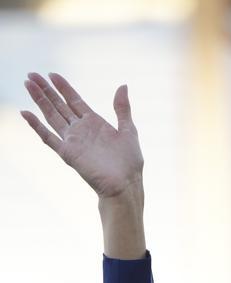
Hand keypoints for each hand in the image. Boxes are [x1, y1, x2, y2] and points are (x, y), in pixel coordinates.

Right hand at [20, 72, 143, 199]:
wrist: (126, 185)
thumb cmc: (129, 163)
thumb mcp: (128, 130)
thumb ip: (122, 109)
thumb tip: (122, 85)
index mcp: (94, 123)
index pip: (74, 100)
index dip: (63, 87)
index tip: (51, 74)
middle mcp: (81, 130)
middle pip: (59, 105)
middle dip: (45, 89)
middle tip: (31, 74)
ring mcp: (73, 141)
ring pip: (51, 116)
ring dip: (39, 100)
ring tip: (27, 83)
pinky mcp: (68, 153)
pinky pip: (48, 137)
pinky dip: (36, 126)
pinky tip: (25, 113)